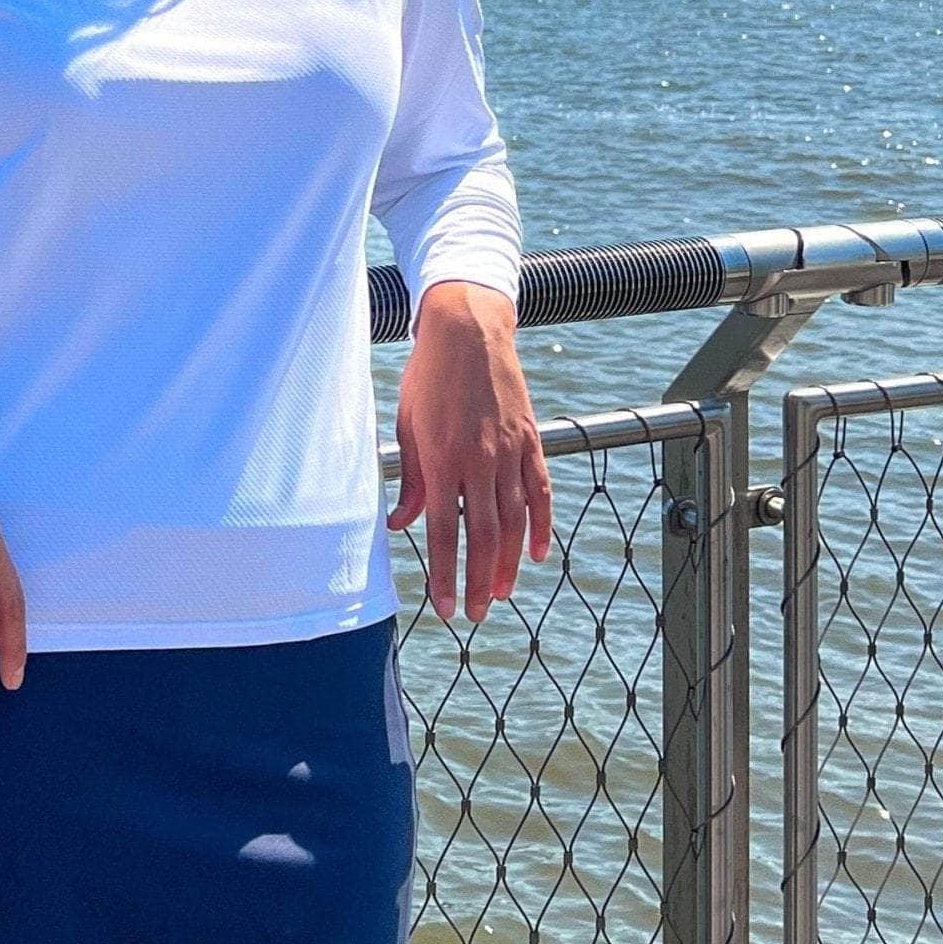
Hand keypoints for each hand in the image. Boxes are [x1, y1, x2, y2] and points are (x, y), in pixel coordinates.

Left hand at [385, 281, 553, 623]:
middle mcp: (478, 460)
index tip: (446, 607)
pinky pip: (539, 491)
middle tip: (477, 613)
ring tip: (502, 593)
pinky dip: (541, 525)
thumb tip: (401, 524)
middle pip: (483, 536)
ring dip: (508, 563)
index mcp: (441, 459)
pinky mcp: (531, 440)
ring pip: (514, 521)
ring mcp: (510, 450)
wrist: (466, 330)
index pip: (443, 531)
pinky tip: (537, 553)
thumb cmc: (427, 377)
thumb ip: (408, 479)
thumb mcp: (406, 426)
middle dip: (479, 581)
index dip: (445, 574)